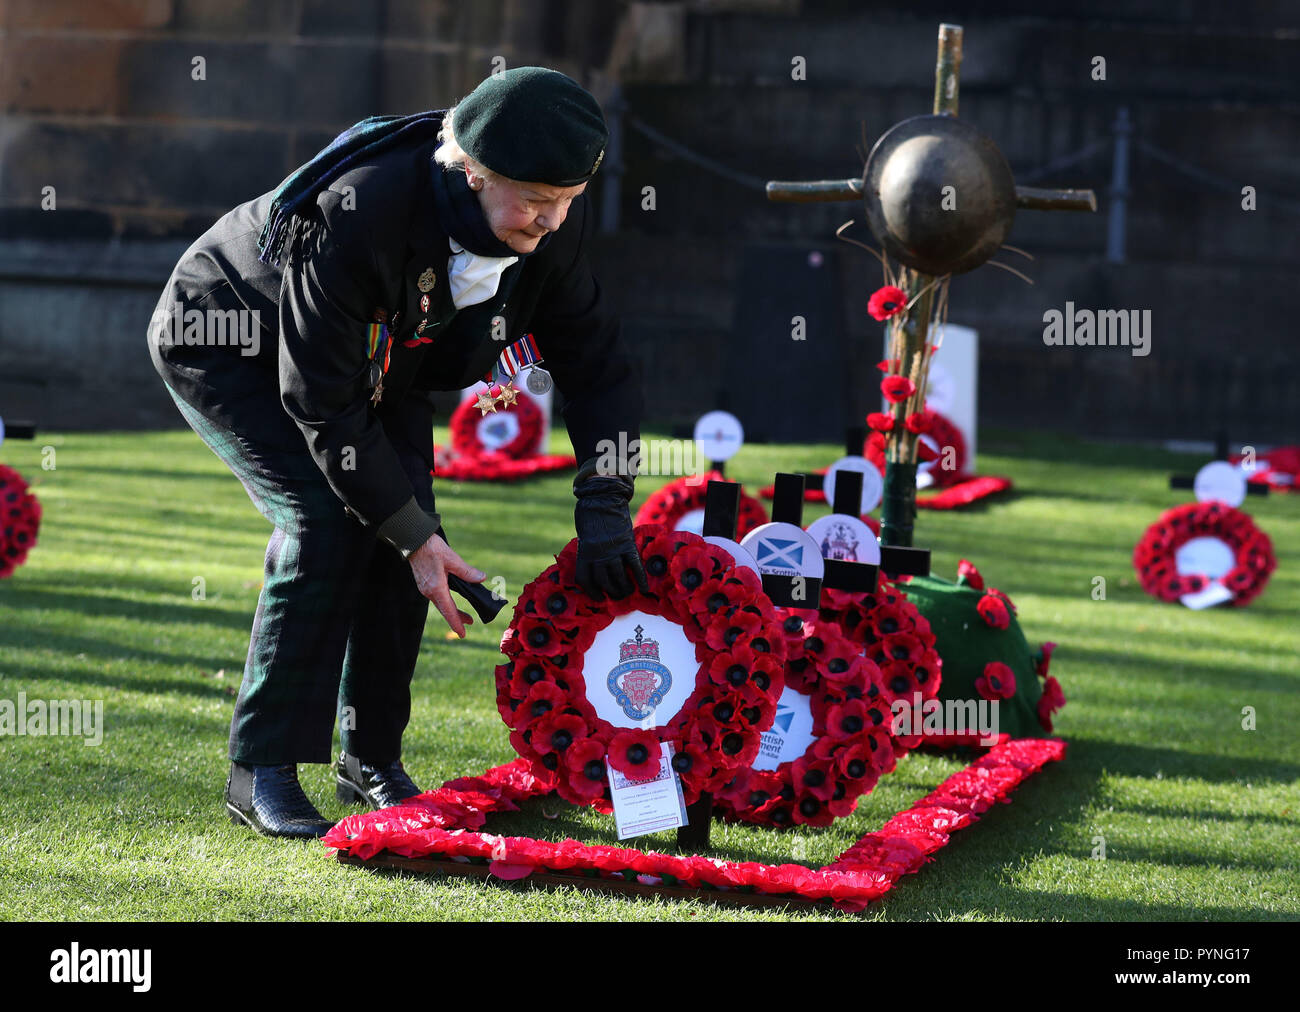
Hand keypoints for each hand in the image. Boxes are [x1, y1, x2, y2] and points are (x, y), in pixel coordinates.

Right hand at [408, 534, 485, 637]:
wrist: (413, 540)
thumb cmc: (431, 548)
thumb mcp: (452, 558)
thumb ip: (467, 571)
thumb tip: (481, 578)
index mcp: (437, 588)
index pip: (449, 611)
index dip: (457, 623)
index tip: (462, 634)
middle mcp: (429, 591)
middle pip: (445, 610)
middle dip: (457, 618)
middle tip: (470, 623)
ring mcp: (425, 588)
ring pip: (440, 604)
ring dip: (451, 610)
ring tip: (463, 615)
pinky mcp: (424, 583)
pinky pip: (436, 597)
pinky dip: (446, 602)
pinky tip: (450, 599)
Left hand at [573, 484, 649, 601]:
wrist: (603, 497)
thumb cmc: (590, 514)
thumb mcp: (585, 535)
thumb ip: (589, 551)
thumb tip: (595, 567)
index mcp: (584, 552)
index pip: (585, 579)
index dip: (592, 592)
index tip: (599, 597)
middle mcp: (598, 554)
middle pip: (604, 581)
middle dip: (611, 592)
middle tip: (617, 596)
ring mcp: (613, 550)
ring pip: (619, 576)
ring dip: (625, 588)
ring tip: (629, 593)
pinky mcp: (627, 544)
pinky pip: (635, 565)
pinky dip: (640, 578)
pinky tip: (644, 588)